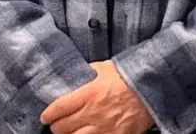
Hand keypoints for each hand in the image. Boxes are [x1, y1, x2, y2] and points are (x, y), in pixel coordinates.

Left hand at [39, 60, 154, 133]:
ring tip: (68, 132)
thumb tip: (74, 72)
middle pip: (64, 127)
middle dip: (56, 127)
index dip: (49, 114)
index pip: (60, 108)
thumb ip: (86, 71)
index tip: (45, 117)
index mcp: (87, 94)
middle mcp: (92, 113)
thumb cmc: (126, 76)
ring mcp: (104, 128)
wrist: (150, 89)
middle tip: (55, 125)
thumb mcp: (102, 68)